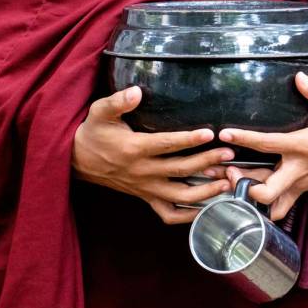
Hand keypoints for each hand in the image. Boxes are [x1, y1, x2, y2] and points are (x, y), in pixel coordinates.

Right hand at [72, 86, 233, 223]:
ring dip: (206, 191)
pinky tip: (207, 208)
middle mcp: (142, 171)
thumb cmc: (93, 133)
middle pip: (180, 170)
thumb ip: (117, 101)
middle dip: (207, 162)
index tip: (210, 133)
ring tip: (227, 181)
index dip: (189, 139)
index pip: (166, 145)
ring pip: (180, 196)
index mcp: (134, 149)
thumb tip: (136, 91)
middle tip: (230, 154)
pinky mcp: (146, 198)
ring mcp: (146, 188)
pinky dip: (188, 216)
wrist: (78, 161)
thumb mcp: (99, 112)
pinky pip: (169, 213)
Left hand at [218, 72, 307, 219]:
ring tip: (230, 179)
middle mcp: (299, 169)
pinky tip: (248, 192)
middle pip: (267, 191)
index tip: (224, 133)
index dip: (245, 139)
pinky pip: (281, 207)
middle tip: (228, 170)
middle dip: (244, 185)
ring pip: (270, 203)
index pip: (268, 144)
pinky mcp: (303, 190)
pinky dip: (264, 206)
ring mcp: (300, 183)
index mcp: (303, 146)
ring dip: (248, 196)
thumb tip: (298, 77)